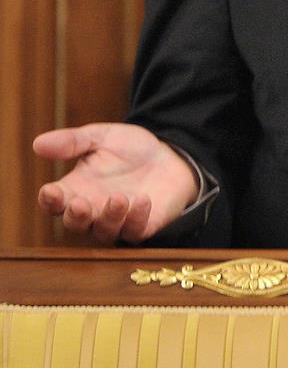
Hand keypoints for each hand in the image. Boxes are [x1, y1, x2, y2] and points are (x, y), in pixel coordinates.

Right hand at [34, 123, 197, 241]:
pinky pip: (136, 231)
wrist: (170, 156)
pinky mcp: (143, 225)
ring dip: (110, 217)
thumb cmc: (129, 149)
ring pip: (105, 230)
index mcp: (76, 189)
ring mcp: (118, 221)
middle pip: (76, 223)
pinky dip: (138, 218)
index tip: (50, 191)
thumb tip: (38, 143)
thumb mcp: (101, 137)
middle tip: (79, 204)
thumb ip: (73, 141)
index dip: (50, 200)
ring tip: (118, 197)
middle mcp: (93, 210)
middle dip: (76, 216)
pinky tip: (143, 200)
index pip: (55, 201)